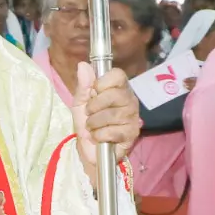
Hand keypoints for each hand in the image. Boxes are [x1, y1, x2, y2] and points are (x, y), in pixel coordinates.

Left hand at [72, 63, 141, 178]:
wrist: (90, 149)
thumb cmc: (88, 122)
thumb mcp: (80, 102)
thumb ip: (83, 85)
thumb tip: (83, 65)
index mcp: (119, 88)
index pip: (118, 75)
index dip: (102, 82)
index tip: (94, 91)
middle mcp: (130, 100)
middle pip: (114, 94)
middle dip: (94, 106)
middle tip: (90, 113)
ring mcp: (133, 117)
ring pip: (111, 115)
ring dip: (94, 123)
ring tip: (93, 127)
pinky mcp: (132, 134)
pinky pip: (112, 131)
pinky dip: (99, 136)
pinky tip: (99, 137)